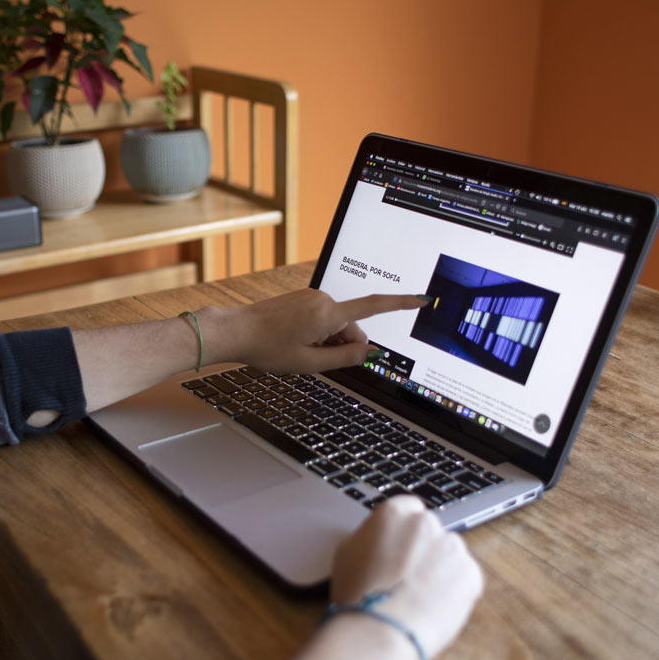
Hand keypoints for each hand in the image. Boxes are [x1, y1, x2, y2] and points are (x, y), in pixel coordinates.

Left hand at [202, 288, 429, 374]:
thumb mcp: (308, 363)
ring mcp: (313, 296)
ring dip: (328, 340)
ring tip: (298, 348)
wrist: (236, 330)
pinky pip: (324, 317)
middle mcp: (324, 299)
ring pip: (337, 324)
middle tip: (312, 358)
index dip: (401, 304)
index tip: (422, 299)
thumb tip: (370, 353)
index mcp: (328, 314)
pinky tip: (296, 339)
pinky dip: (319, 331)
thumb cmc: (267, 348)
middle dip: (342, 345)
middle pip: (352, 327)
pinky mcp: (305, 297)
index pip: (373, 308)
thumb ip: (344, 358)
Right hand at [330, 495, 482, 659]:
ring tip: (419, 597)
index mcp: (394, 513)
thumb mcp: (346, 554)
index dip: (403, 533)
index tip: (399, 549)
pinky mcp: (470, 572)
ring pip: (448, 555)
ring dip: (439, 570)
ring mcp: (452, 547)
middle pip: (429, 532)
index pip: (407, 510)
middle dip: (422, 551)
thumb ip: (368, 538)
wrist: (382, 629)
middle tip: (406, 578)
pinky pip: (464, 578)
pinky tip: (434, 605)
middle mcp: (426, 523)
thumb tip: (376, 541)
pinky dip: (454, 590)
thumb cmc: (358, 595)